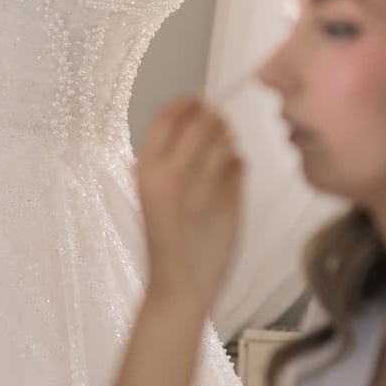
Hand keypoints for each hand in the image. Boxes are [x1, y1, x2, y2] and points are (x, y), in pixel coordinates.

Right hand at [135, 97, 243, 311]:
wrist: (178, 284)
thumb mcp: (150, 191)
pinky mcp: (231, 200)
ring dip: (228, 138)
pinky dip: (237, 163)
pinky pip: (239, 164)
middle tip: (219, 124)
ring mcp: (204, 186)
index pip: (169, 115)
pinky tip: (229, 175)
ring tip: (224, 148)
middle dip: (214, 117)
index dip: (187, 103)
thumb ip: (167, 158)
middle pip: (202, 121)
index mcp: (146, 169)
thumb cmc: (162, 238)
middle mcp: (173, 173)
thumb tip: (197, 121)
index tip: (197, 101)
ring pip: (225, 139)